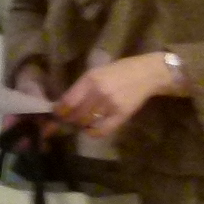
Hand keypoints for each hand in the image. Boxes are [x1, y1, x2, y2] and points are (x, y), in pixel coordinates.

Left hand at [55, 54, 177, 135]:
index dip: (59, 111)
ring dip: (80, 124)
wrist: (146, 74)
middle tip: (68, 120)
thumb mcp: (97, 72)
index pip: (67, 101)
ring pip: (86, 122)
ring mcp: (110, 105)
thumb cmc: (119, 71)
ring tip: (81, 122)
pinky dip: (93, 132)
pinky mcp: (121, 115)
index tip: (57, 114)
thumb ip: (81, 87)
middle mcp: (98, 92)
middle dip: (68, 119)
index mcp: (90, 79)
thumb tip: (64, 104)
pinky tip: (91, 129)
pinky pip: (102, 130)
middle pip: (75, 114)